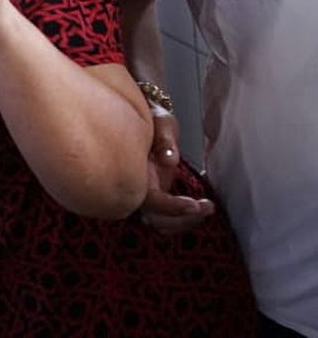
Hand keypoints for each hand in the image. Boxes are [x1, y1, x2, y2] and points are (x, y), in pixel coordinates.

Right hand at [140, 114, 213, 234]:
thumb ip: (164, 140)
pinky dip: (185, 218)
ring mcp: (147, 193)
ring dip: (185, 222)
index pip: (150, 200)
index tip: (194, 204)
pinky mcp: (157, 195)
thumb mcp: (160, 122)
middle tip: (207, 206)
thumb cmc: (152, 117)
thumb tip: (169, 160)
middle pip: (156, 219)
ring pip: (161, 223)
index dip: (171, 207)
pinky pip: (168, 218)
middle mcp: (138, 186)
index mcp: (133, 171)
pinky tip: (201, 207)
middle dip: (183, 219)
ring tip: (207, 208)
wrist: (148, 119)